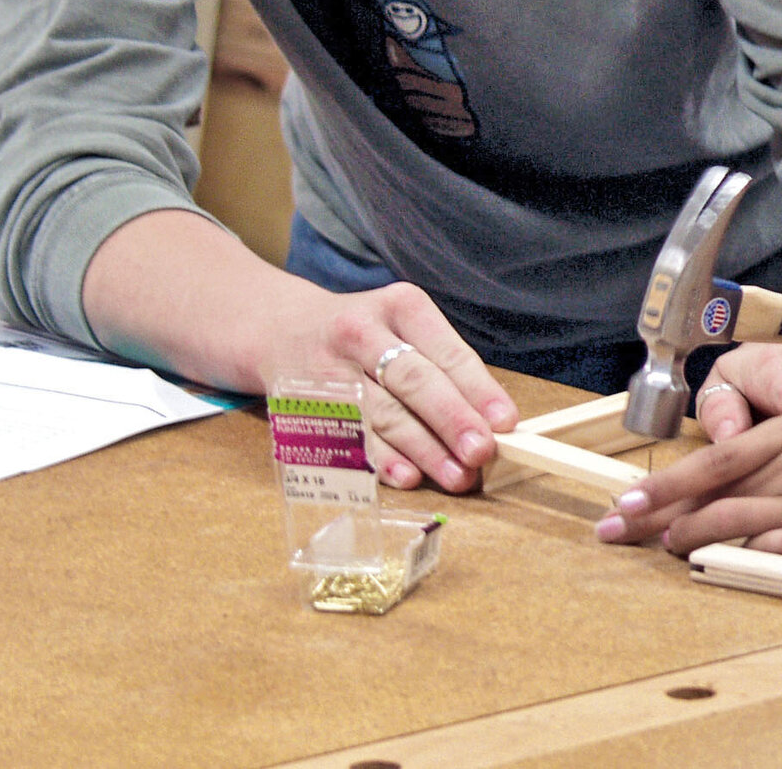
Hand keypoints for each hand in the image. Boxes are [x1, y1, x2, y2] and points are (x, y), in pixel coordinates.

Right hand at [78, 210, 517, 491]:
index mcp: (400, 306)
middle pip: (414, 381)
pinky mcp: (307, 404)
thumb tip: (494, 422)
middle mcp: (361, 332)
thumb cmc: (365, 333)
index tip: (505, 423)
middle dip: (452, 421)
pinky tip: (405, 476)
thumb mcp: (406, 326)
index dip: (478, 391)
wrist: (277, 328)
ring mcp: (329, 369)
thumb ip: (447, 368)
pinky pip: (350, 437)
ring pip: (383, 414)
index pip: (446, 352)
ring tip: (457, 476)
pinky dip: (380, 460)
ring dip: (423, 450)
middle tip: (482, 453)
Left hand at [597, 401, 781, 565]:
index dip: (665, 484)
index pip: (715, 458)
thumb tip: (766, 466)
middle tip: (614, 532)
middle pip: (711, 493)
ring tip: (664, 552)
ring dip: (692, 539)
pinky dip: (744, 562)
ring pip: (735, 524)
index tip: (626, 500)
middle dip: (656, 515)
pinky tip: (718, 570)